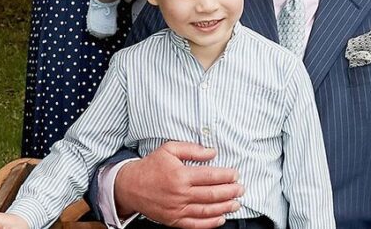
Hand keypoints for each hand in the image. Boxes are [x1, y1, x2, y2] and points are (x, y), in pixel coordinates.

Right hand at [115, 141, 242, 228]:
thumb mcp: (169, 149)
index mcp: (180, 175)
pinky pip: (194, 224)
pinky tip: (221, 219)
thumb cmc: (151, 166)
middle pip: (212, 194)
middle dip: (230, 192)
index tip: (236, 174)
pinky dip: (210, 223)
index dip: (227, 176)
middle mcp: (180, 194)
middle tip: (241, 189)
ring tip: (236, 204)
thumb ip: (192, 149)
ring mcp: (176, 209)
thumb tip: (213, 152)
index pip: (211, 176)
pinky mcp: (173, 220)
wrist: (129, 186)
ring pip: (206, 210)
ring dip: (224, 208)